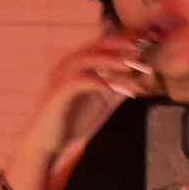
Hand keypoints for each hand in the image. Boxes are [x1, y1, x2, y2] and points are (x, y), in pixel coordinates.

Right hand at [24, 32, 158, 158]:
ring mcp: (61, 78)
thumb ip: (114, 92)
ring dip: (109, 61)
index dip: (121, 46)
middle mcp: (68, 67)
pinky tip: (109, 87)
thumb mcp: (99, 104)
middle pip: (94, 47)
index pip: (100, 47)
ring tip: (128, 65)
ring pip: (86, 60)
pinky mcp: (58, 93)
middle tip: (138, 52)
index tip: (142, 49)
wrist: (46, 143)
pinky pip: (78, 81)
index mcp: (77, 67)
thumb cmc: (71, 124)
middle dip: (118, 48)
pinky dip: (95, 81)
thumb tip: (137, 84)